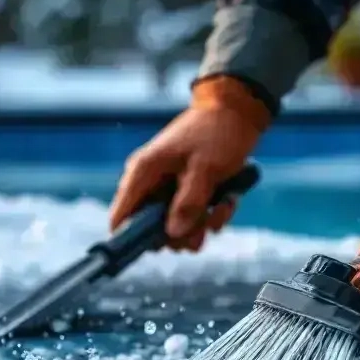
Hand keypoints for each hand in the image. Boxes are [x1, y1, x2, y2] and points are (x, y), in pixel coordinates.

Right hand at [109, 77, 269, 250]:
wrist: (238, 112)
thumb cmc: (218, 134)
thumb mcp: (206, 169)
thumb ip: (189, 203)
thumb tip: (173, 234)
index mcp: (143, 171)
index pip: (120, 216)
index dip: (132, 238)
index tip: (161, 246)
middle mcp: (149, 182)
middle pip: (150, 229)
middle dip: (180, 234)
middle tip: (202, 229)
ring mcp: (168, 187)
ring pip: (175, 225)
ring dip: (201, 225)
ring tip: (221, 208)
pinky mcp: (185, 190)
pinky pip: (193, 216)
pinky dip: (211, 214)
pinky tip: (227, 201)